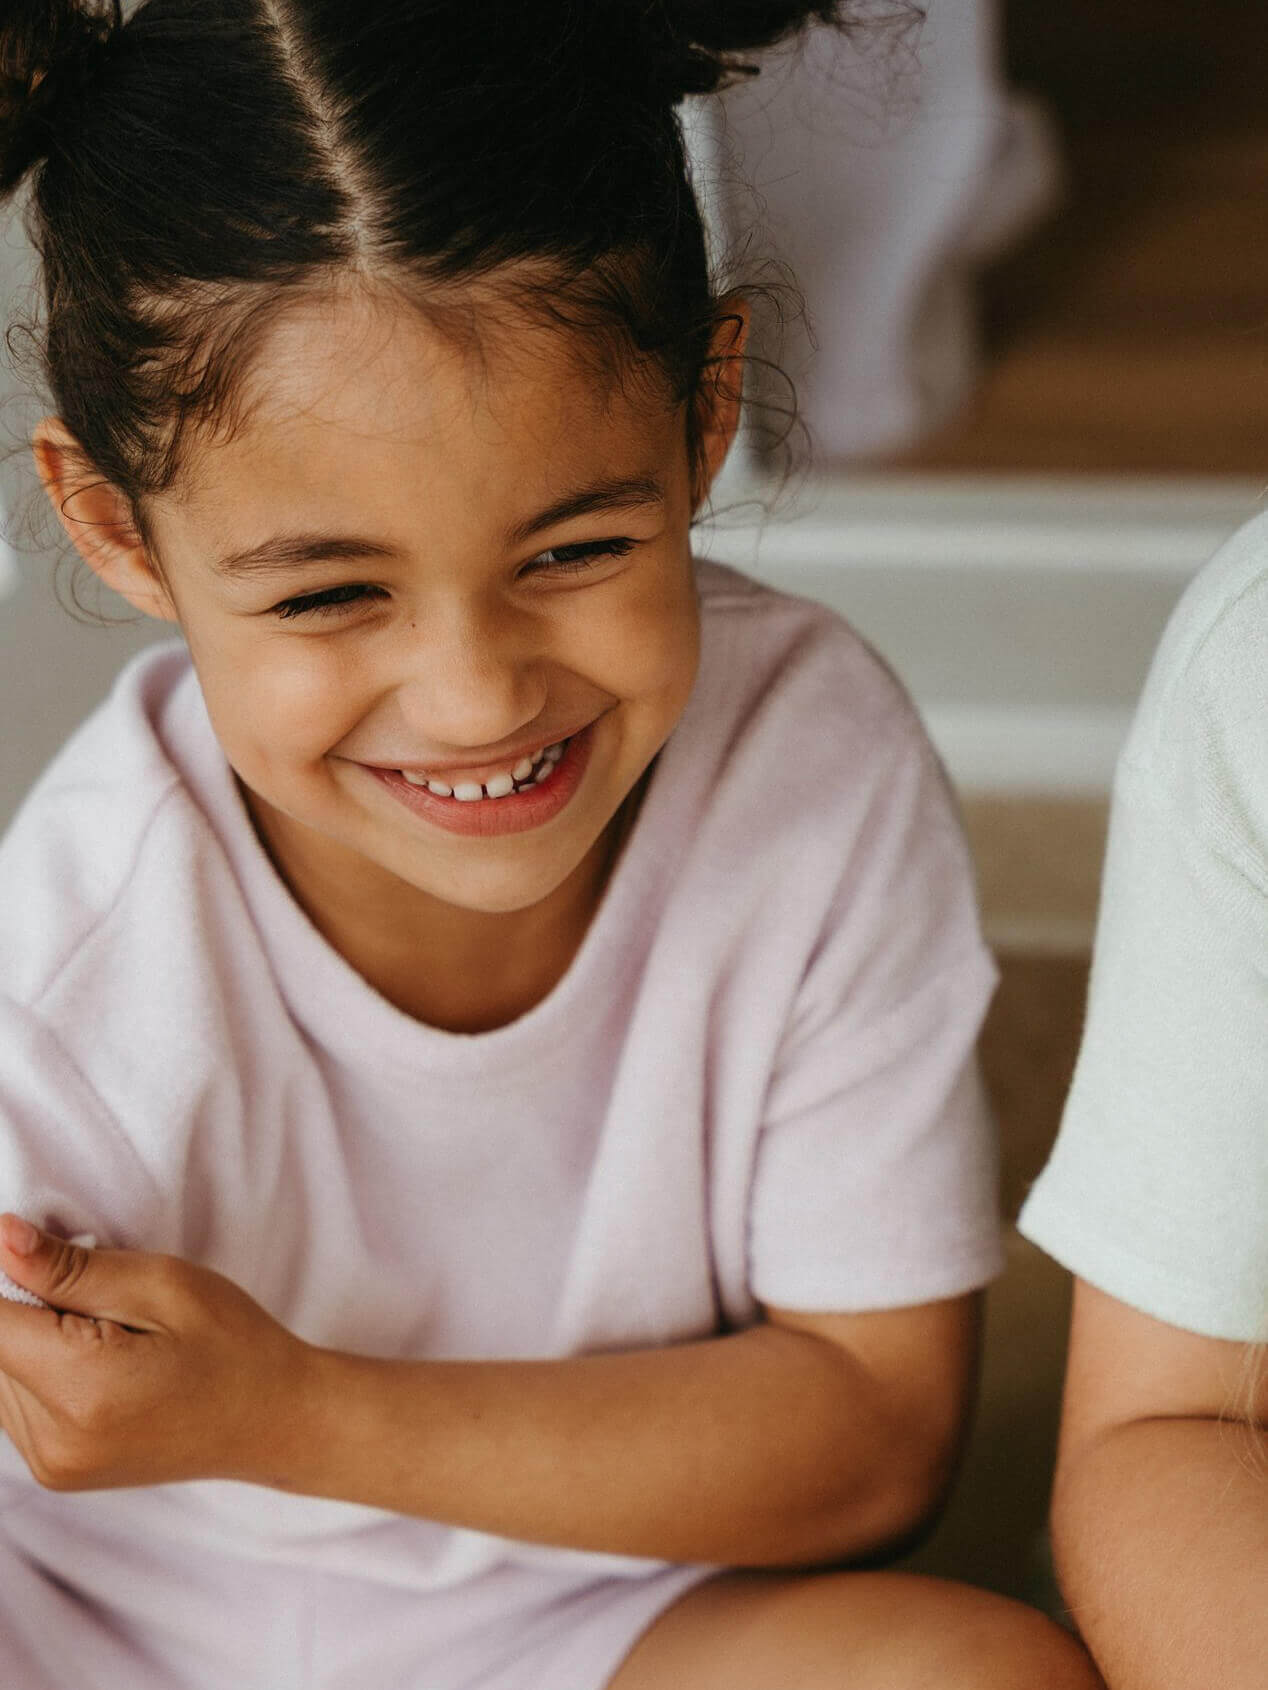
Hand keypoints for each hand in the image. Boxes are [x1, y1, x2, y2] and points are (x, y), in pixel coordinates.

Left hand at [0, 1215, 313, 1492]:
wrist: (272, 1419)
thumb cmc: (232, 1344)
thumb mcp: (162, 1285)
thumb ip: (70, 1269)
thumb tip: (1, 1239)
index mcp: (82, 1391)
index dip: (10, 1276)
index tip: (56, 1261)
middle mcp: (53, 1442)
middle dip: (26, 1306)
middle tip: (102, 1294)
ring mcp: (52, 1465)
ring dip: (32, 1338)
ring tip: (108, 1330)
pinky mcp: (55, 1470)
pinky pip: (16, 1402)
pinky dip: (42, 1367)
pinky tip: (98, 1358)